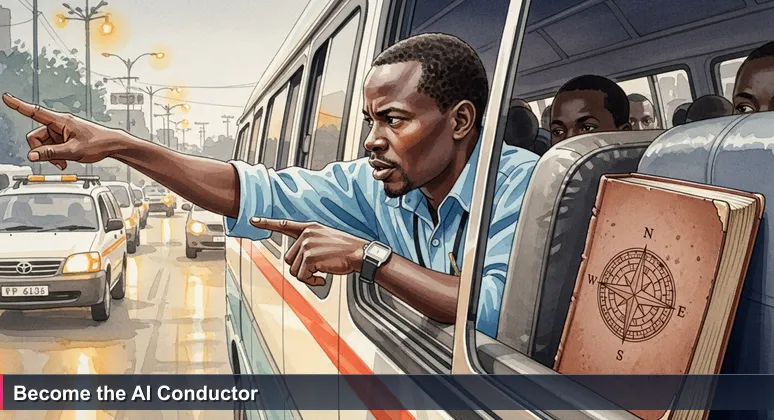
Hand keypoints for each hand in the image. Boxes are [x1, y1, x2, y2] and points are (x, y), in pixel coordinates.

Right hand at [2, 93, 117, 169]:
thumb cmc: (97, 143)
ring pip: (43, 145)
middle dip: (42, 150)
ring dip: (50, 155)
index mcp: (60, 121)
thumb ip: (51, 153)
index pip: (35, 111)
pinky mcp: (63, 139)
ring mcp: (60, 132)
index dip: (18, 105)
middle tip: (56, 160)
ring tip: (64, 161)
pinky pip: (51, 148)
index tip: (6, 97)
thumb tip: (32, 155)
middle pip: (36, 137)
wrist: (111, 145)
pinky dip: (55, 156)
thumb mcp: (73, 151)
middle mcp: (58, 125)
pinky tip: (65, 160)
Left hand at [250, 217, 367, 285]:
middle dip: (301, 268)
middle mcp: (306, 234)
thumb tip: (299, 260)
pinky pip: (302, 276)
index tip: (253, 220)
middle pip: (289, 258)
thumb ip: (311, 243)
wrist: (360, 254)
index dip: (267, 222)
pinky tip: (323, 278)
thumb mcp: (326, 239)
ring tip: (321, 274)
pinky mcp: (310, 257)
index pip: (284, 224)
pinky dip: (312, 281)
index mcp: (310, 228)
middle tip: (316, 271)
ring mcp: (307, 244)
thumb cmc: (346, 250)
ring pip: (294, 269)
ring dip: (307, 276)